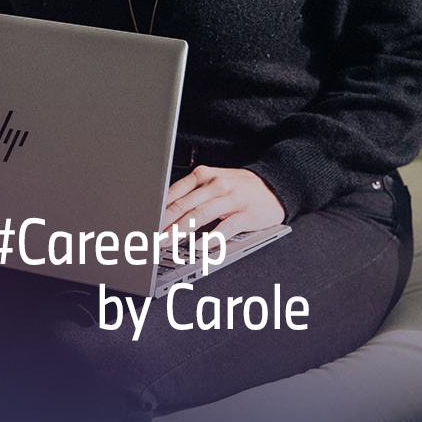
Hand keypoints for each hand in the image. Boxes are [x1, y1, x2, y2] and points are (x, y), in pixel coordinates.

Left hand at [162, 166, 284, 238]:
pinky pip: (226, 227)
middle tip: (150, 236)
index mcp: (204, 175)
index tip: (146, 222)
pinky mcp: (247, 214)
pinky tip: (200, 246)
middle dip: (164, 223)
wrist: (276, 184)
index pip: (175, 192)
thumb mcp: (215, 181)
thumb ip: (192, 192)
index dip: (158, 209)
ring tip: (167, 242)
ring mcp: (231, 199)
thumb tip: (164, 209)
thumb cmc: (240, 186)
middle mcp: (216, 185)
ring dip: (181, 230)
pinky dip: (211, 238)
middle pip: (185, 204)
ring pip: (201, 215)